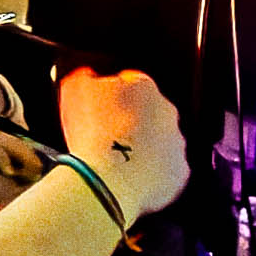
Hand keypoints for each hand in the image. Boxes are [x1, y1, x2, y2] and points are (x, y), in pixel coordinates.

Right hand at [57, 67, 188, 221]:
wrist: (111, 179)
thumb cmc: (92, 135)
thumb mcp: (76, 92)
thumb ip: (84, 79)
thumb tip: (87, 76)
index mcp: (143, 87)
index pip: (131, 83)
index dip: (112, 96)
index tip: (99, 109)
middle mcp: (167, 111)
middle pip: (149, 112)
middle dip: (131, 122)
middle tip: (106, 139)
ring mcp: (176, 142)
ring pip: (160, 141)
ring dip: (142, 148)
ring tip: (115, 162)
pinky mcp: (179, 170)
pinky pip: (166, 170)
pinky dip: (151, 174)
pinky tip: (130, 180)